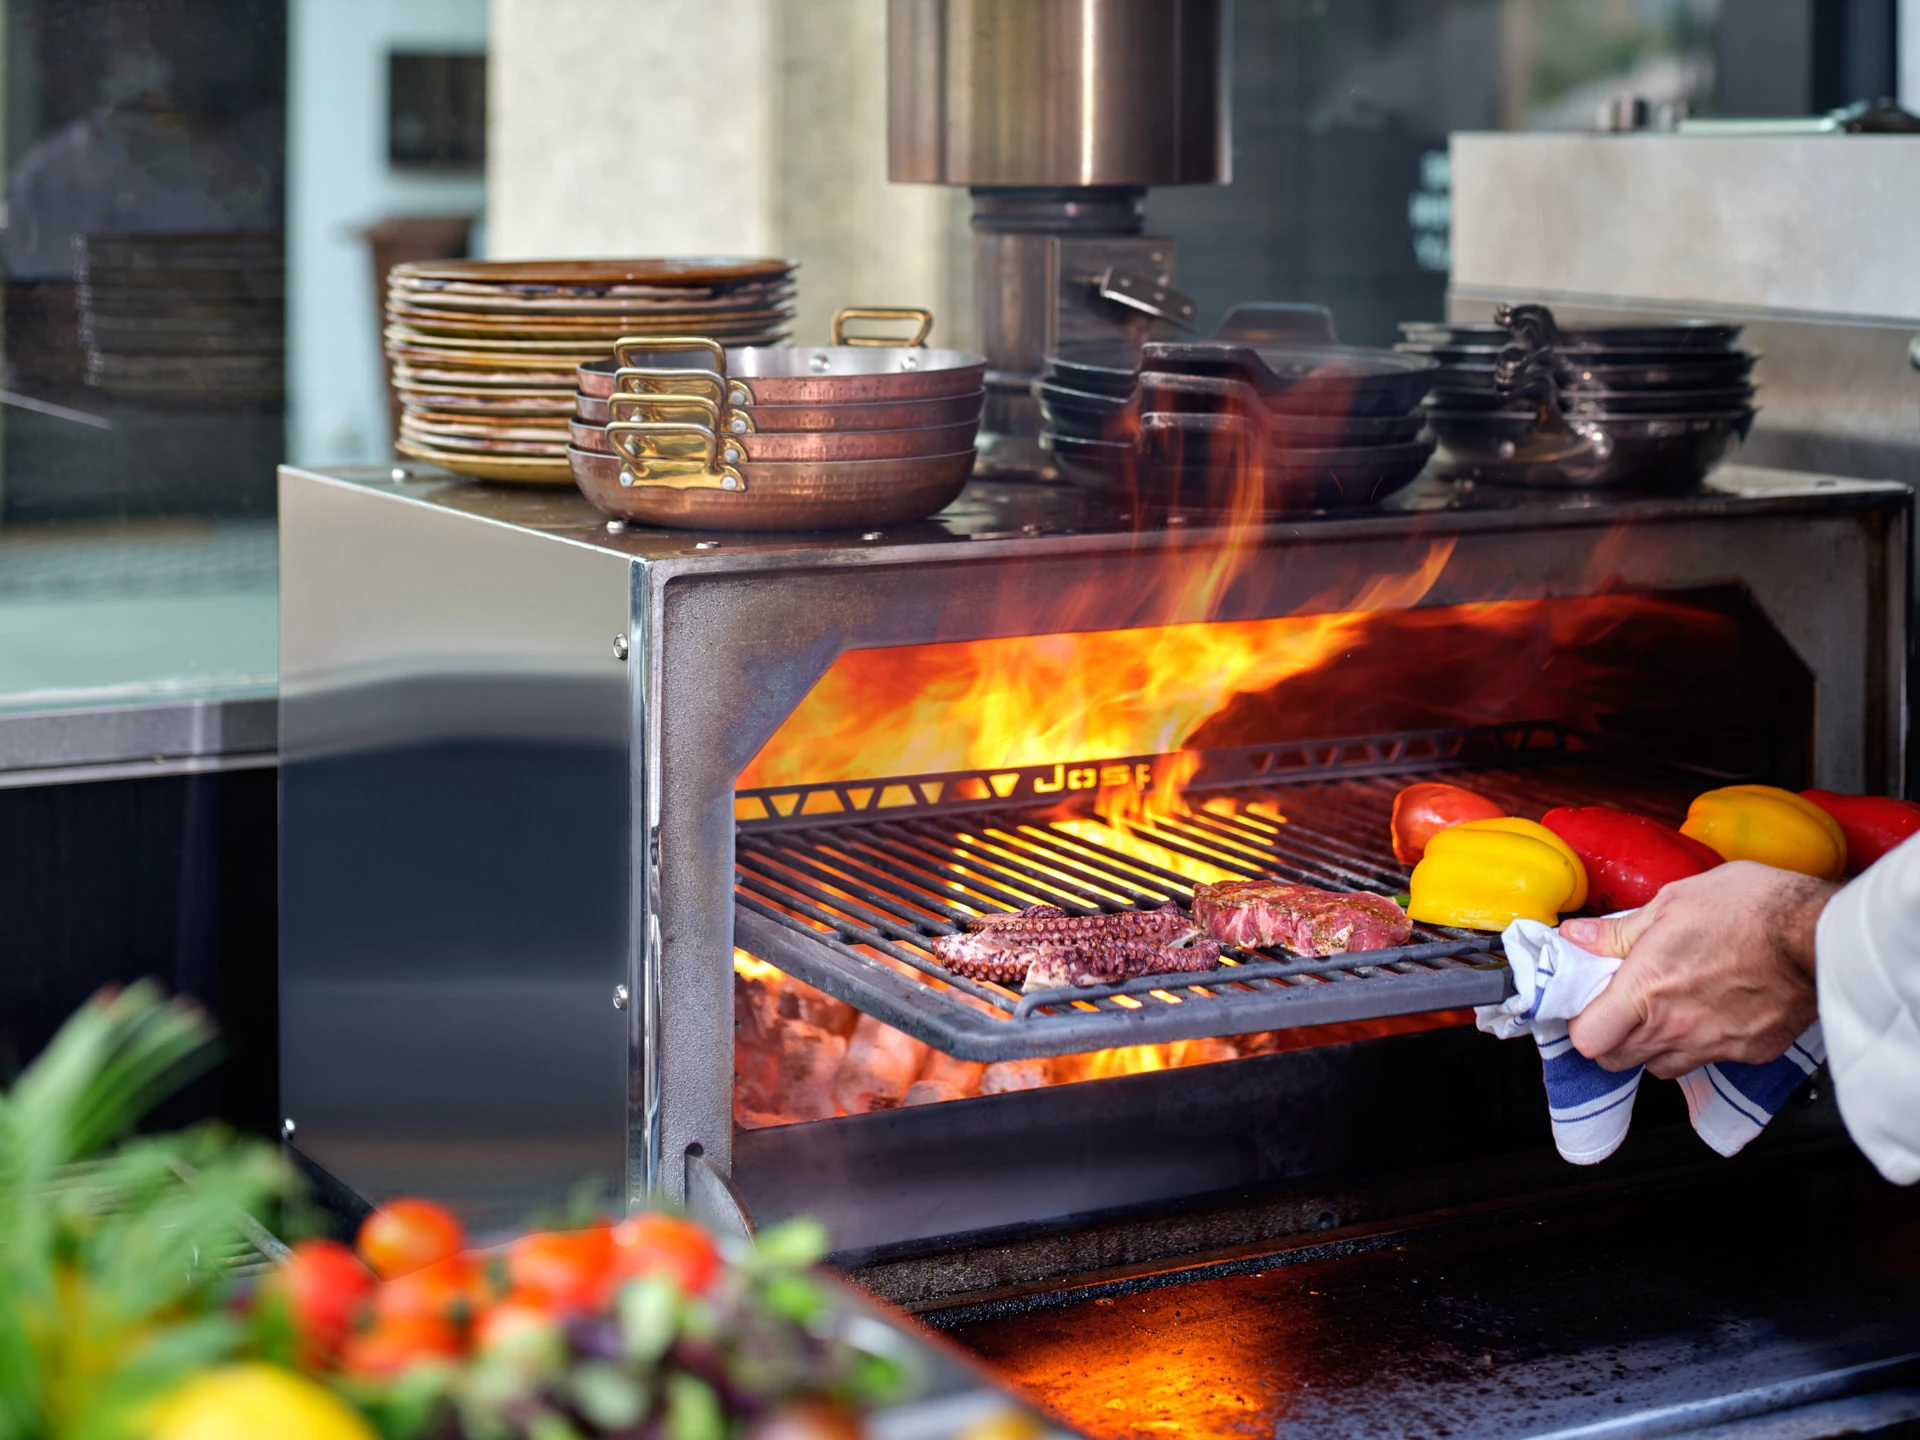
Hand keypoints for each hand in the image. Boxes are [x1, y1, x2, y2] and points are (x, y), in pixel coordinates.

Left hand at [1560, 861, 1836, 1078]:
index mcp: (1646, 991)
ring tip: (1666, 1010)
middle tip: (1622, 1006)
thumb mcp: (1672, 902)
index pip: (1589, 1041)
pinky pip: (1710, 1062)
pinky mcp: (1750, 1053)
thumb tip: (1577, 936)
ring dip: (1653, 1046)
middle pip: (1618, 1061)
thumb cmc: (1750, 908)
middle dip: (1611, 1038)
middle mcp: (1676, 1028)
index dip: (1582, 1025)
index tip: (1588, 1005)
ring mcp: (1714, 1046)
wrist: (1822, 933)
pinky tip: (1711, 1013)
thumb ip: (1618, 931)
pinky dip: (1702, 1045)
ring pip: (1661, 1067)